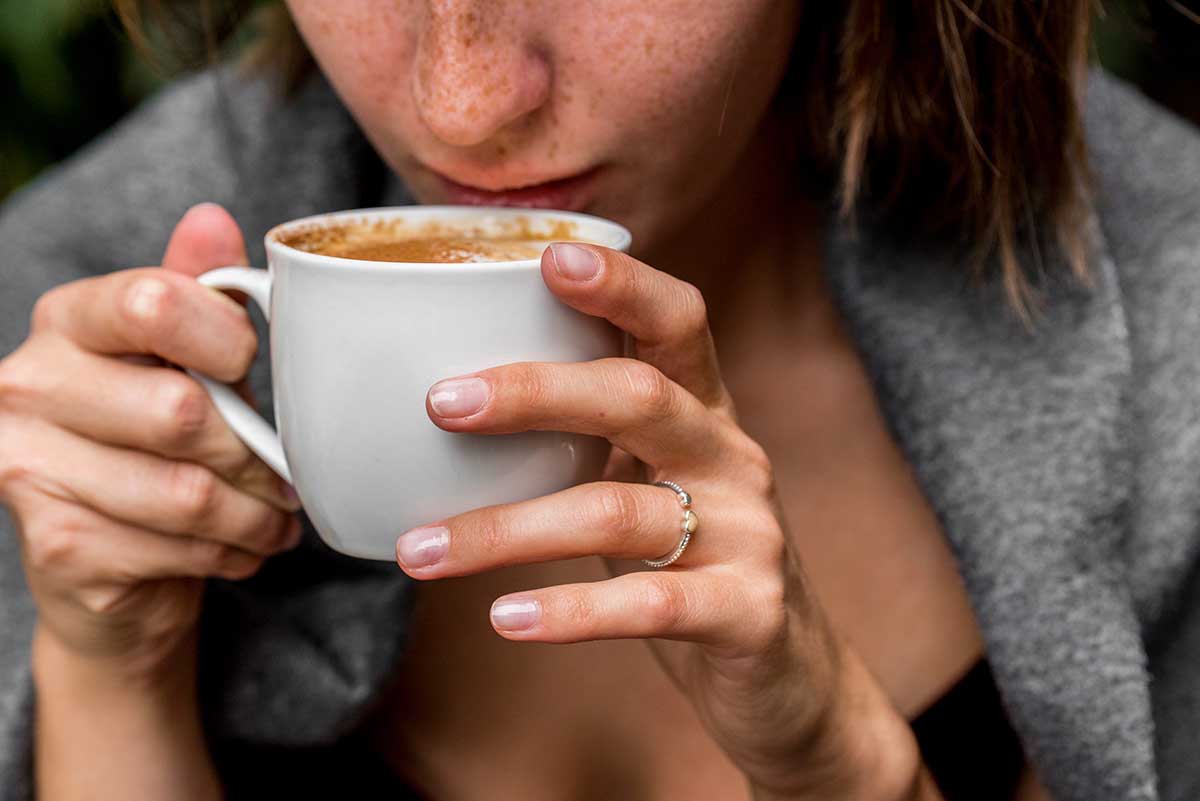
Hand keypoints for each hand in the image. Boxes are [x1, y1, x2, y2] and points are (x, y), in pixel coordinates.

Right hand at [0, 203, 300, 676]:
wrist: (106, 561)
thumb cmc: (156, 441)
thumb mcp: (184, 359)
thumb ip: (198, 294)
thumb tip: (211, 218)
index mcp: (67, 321)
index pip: (152, 302)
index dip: (226, 339)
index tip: (249, 366)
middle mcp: (29, 386)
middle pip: (181, 411)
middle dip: (256, 454)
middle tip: (287, 474)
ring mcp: (29, 468)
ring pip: (189, 492)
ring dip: (257, 515)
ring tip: (275, 516)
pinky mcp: (57, 545)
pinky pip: (180, 549)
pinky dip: (233, 553)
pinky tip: (241, 547)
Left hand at [397, 243, 922, 799]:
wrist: (787, 673)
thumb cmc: (686, 560)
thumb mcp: (645, 481)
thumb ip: (582, 439)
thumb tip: (445, 397)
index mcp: (702, 410)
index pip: (678, 321)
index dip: (623, 284)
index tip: (546, 257)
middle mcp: (730, 456)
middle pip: (639, 397)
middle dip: (535, 392)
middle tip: (439, 402)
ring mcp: (747, 533)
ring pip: (620, 512)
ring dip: (508, 531)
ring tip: (420, 552)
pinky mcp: (749, 611)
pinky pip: (652, 603)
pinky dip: (572, 611)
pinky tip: (505, 618)